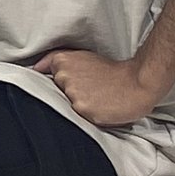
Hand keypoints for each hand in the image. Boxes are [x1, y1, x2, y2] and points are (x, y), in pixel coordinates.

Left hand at [34, 46, 158, 129]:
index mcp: (63, 61)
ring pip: (67, 105)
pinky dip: (88, 114)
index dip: (57, 81)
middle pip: (55, 92)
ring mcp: (72, 94)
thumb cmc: (113, 73)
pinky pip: (78, 117)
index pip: (45, 75)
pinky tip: (101, 107)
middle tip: (91, 90)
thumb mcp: (84, 58)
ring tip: (97, 98)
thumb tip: (36, 68)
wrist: (138, 83)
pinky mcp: (82, 110)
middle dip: (69, 93)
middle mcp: (64, 77)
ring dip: (79, 104)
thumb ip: (60, 63)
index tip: (68, 82)